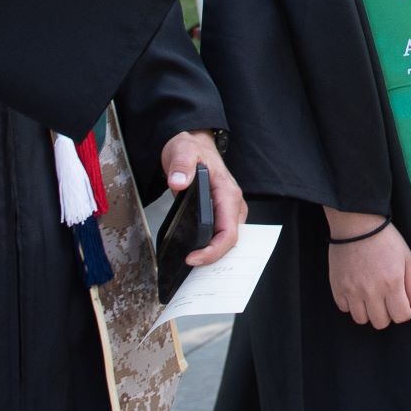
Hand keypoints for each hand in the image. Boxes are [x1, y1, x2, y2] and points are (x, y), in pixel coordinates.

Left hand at [160, 131, 241, 265]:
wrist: (193, 145)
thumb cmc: (191, 149)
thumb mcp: (182, 150)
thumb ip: (181, 165)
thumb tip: (178, 182)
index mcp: (227, 192)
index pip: (229, 230)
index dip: (213, 250)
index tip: (193, 258)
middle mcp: (232, 203)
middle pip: (231, 240)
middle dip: (213, 257)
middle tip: (189, 266)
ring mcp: (228, 209)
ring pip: (228, 240)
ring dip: (214, 254)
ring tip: (193, 265)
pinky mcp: (221, 212)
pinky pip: (221, 234)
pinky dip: (212, 247)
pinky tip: (198, 253)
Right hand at [325, 210, 410, 328]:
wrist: (357, 224)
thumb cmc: (385, 239)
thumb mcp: (406, 258)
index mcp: (392, 284)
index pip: (401, 316)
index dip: (405, 312)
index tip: (402, 302)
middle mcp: (371, 291)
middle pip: (380, 322)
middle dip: (387, 314)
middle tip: (387, 299)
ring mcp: (352, 291)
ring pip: (361, 319)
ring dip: (369, 312)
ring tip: (371, 297)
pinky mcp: (337, 287)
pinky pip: (344, 308)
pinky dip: (351, 304)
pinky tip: (356, 291)